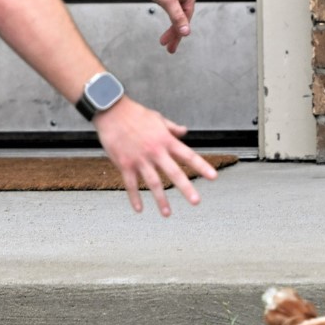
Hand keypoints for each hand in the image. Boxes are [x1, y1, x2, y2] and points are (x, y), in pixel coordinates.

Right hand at [93, 98, 217, 216]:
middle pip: (174, 173)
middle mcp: (155, 151)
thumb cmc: (135, 113)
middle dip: (186, 188)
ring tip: (167, 213)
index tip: (213, 177)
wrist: (111, 111)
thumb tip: (184, 131)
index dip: (202, 166)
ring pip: (153, 183)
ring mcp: (140, 159)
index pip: (188, 155)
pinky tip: (139, 208)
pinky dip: (135, 197)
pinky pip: (131, 184)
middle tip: (196, 201)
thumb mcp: (157, 118)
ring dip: (161, 199)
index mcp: (165, 140)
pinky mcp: (124, 164)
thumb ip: (172, 128)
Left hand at [136, 0, 197, 53]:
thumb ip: (177, 17)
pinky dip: (170, 16)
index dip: (176, 35)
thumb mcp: (168, 2)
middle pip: (182, 18)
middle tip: (167, 46)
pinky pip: (173, 6)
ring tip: (164, 38)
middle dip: (174, 33)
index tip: (170, 46)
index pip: (185, 21)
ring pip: (176, 13)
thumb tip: (186, 31)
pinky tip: (167, 20)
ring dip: (171, 26)